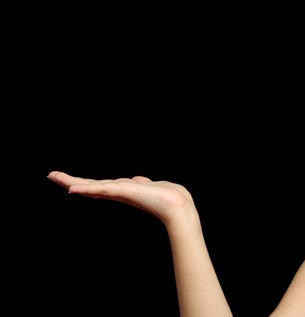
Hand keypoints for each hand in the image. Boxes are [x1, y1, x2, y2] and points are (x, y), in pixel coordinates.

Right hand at [47, 171, 196, 224]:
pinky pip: (101, 188)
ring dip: (72, 182)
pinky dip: (87, 188)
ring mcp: (119, 192)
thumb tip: (137, 180)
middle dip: (70, 181)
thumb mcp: (149, 186)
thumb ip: (140, 183)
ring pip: (91, 186)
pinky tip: (74, 188)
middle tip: (51, 175)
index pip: (98, 185)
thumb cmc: (165, 197)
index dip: (83, 183)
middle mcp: (117, 192)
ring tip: (55, 177)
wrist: (176, 205)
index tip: (68, 181)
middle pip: (89, 185)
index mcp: (122, 191)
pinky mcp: (123, 191)